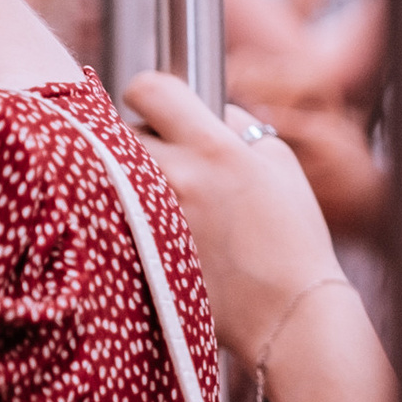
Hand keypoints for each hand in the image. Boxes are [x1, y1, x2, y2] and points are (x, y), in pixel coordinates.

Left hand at [123, 72, 348, 359]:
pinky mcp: (134, 251)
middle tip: (160, 158)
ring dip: (125, 175)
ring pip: (109, 172)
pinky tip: (149, 226)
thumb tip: (203, 109)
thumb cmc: (292, 237)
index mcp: (213, 148)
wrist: (287, 313)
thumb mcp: (278, 162)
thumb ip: (235, 125)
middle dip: (135, 137)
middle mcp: (174, 177)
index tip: (155, 106)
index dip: (148, 92)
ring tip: (157, 196)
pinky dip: (122, 212)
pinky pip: (109, 212)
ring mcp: (148, 217)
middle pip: (119, 129)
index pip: (150, 88)